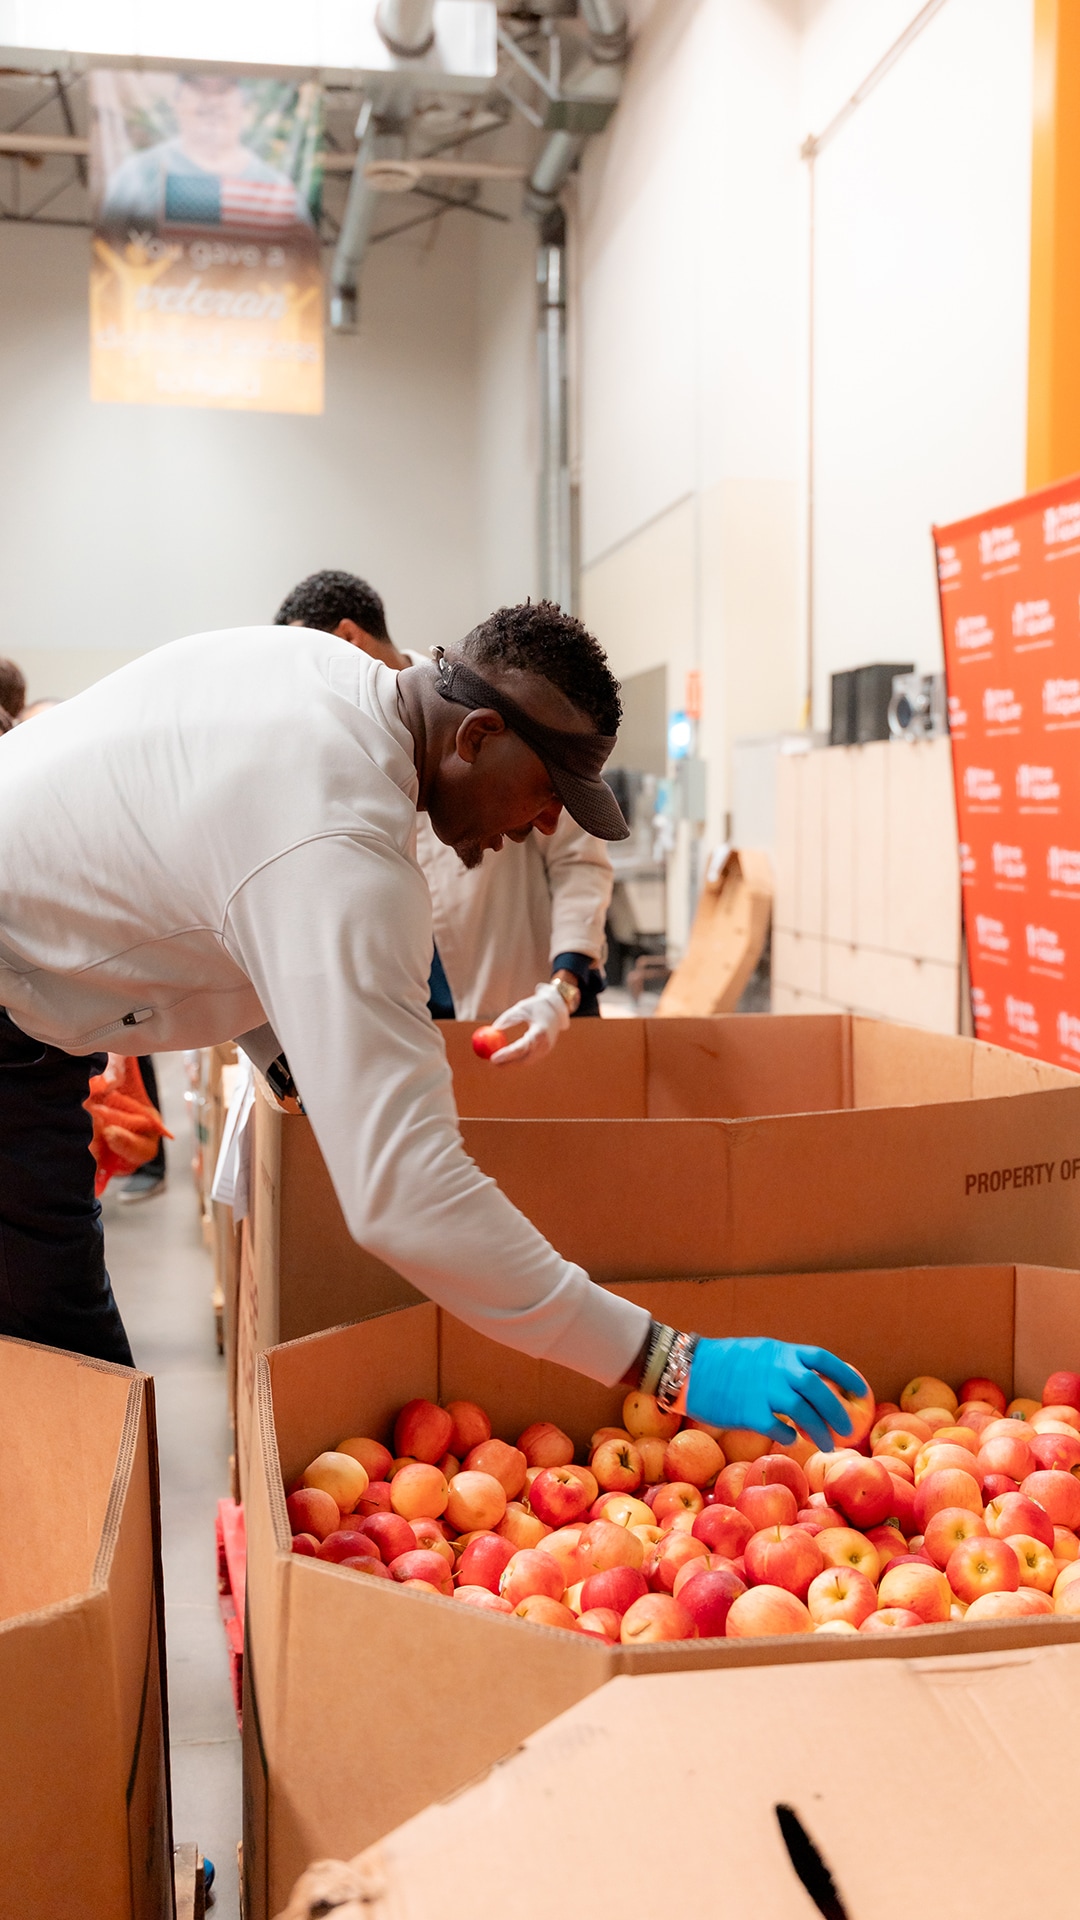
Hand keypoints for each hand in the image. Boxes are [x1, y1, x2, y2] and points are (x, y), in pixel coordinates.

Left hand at [488, 981, 569, 1064]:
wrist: (557, 1009)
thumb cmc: (536, 1006)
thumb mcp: (521, 1008)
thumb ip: (508, 1018)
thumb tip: (493, 1029)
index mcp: (540, 1032)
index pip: (521, 1048)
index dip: (506, 1055)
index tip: (492, 1058)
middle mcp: (545, 1044)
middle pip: (523, 1059)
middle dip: (506, 1063)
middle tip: (491, 1062)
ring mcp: (546, 1049)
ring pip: (526, 1061)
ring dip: (511, 1063)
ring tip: (495, 1061)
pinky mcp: (544, 1051)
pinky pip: (529, 1059)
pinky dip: (517, 1060)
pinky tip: (506, 1059)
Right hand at [685, 1338, 867, 1452]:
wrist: (689, 1370)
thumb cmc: (723, 1363)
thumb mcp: (758, 1352)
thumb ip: (783, 1365)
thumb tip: (811, 1382)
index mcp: (781, 1352)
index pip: (823, 1360)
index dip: (846, 1376)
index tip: (861, 1391)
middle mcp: (777, 1369)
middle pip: (819, 1391)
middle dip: (838, 1412)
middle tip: (848, 1430)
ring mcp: (763, 1390)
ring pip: (803, 1412)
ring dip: (820, 1431)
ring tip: (828, 1445)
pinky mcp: (749, 1412)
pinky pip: (778, 1428)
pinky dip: (789, 1436)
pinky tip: (789, 1439)